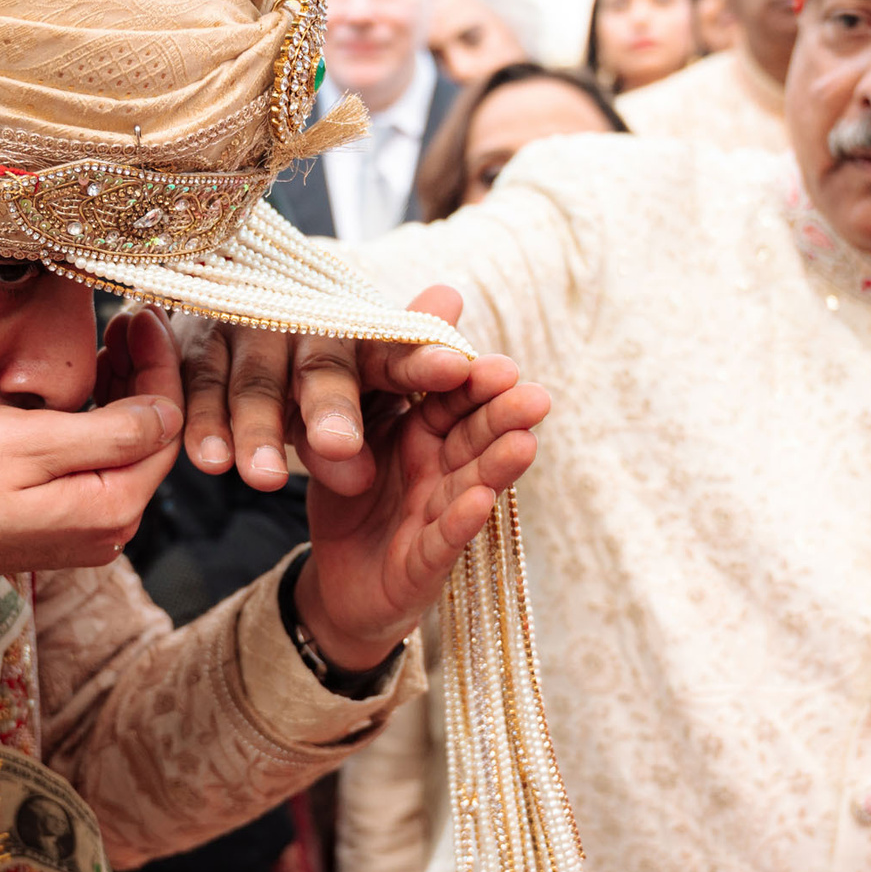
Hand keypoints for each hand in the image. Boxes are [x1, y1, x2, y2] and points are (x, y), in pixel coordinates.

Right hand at [0, 309, 184, 625]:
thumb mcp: (28, 443)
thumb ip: (109, 432)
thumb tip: (169, 411)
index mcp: (110, 509)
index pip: (164, 428)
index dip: (161, 366)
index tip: (147, 315)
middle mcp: (109, 529)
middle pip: (149, 440)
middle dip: (147, 375)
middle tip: (132, 318)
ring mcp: (84, 531)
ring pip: (124, 450)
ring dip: (125, 394)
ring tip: (112, 340)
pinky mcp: (60, 525)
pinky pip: (97, 465)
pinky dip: (99, 420)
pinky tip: (88, 387)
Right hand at [175, 286, 474, 497]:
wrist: (239, 332)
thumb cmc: (322, 374)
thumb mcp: (368, 383)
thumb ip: (410, 372)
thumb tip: (457, 337)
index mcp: (361, 335)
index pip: (397, 346)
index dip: (422, 357)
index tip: (455, 370)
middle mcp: (307, 326)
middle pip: (320, 365)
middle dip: (330, 405)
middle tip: (340, 445)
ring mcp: (249, 336)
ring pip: (254, 382)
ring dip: (258, 430)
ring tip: (268, 478)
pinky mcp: (198, 354)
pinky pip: (197, 390)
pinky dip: (203, 426)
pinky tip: (211, 461)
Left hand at [295, 354, 548, 668]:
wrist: (335, 580)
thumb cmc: (352, 494)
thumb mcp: (355, 420)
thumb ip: (389, 364)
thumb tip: (443, 291)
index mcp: (421, 431)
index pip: (451, 398)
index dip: (472, 383)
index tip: (499, 366)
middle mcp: (437, 469)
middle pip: (473, 437)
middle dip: (503, 417)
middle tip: (535, 398)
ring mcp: (434, 515)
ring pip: (470, 483)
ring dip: (497, 465)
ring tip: (524, 444)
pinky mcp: (421, 563)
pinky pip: (440, 539)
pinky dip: (461, 520)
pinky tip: (480, 500)